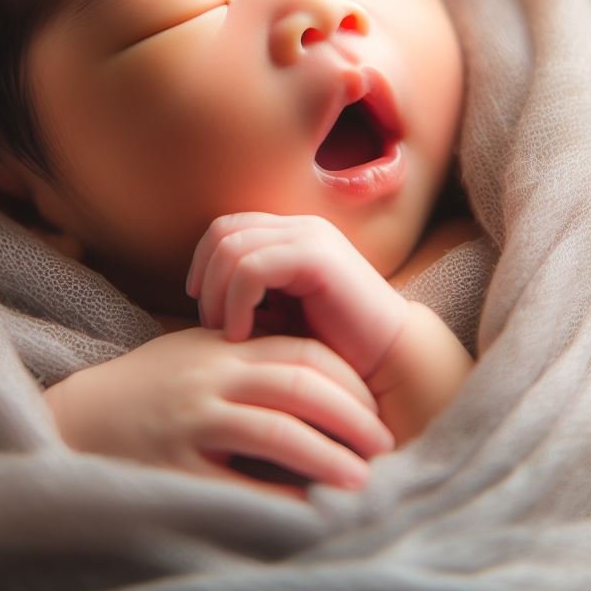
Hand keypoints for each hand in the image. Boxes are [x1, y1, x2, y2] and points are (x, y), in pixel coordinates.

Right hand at [43, 327, 394, 500]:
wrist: (76, 418)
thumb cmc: (145, 386)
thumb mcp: (193, 351)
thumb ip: (245, 348)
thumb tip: (311, 358)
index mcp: (222, 349)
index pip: (303, 351)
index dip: (347, 378)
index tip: (373, 406)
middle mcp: (211, 379)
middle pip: (301, 385)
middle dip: (352, 414)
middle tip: (385, 443)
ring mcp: (192, 424)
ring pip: (278, 431)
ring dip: (331, 456)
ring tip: (364, 479)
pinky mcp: (174, 470)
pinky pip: (240, 487)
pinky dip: (281, 500)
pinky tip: (312, 514)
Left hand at [186, 213, 409, 379]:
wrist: (390, 362)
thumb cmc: (335, 348)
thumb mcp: (282, 315)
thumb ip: (249, 296)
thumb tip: (199, 295)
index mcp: (293, 235)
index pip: (226, 228)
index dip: (203, 263)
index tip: (202, 306)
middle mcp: (301, 228)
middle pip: (222, 232)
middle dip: (205, 279)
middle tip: (210, 324)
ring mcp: (310, 237)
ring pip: (231, 248)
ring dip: (217, 295)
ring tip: (227, 333)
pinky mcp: (316, 257)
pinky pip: (251, 269)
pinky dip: (235, 303)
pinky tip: (242, 335)